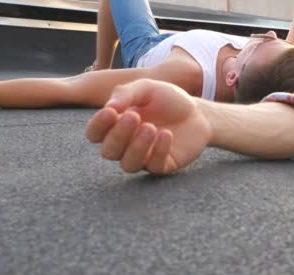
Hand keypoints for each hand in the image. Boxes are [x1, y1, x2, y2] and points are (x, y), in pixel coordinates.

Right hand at [85, 79, 212, 174]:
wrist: (198, 112)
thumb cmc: (167, 100)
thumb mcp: (146, 88)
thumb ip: (126, 94)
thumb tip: (109, 108)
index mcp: (116, 126)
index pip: (95, 134)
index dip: (98, 126)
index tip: (110, 112)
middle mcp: (126, 145)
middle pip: (108, 152)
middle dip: (118, 135)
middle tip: (134, 116)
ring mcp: (144, 158)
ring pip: (128, 165)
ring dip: (136, 147)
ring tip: (150, 128)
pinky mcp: (163, 165)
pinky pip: (155, 166)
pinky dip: (159, 151)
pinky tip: (167, 134)